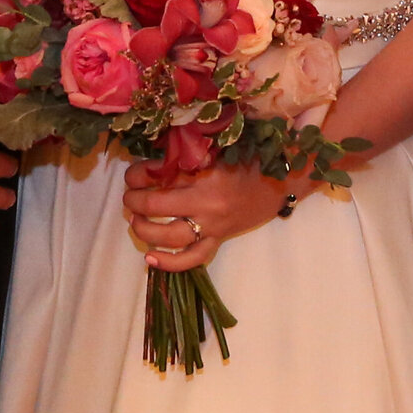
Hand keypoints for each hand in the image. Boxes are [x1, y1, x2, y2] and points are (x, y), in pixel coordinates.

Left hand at [121, 158, 300, 272]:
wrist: (282, 181)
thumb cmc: (248, 159)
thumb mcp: (216, 149)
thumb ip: (186, 153)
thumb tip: (150, 162)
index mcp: (205, 172)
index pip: (159, 174)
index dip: (137, 174)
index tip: (132, 173)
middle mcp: (207, 202)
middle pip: (158, 205)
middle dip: (135, 200)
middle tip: (129, 196)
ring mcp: (213, 225)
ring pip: (170, 236)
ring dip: (144, 229)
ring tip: (135, 221)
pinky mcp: (219, 239)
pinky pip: (193, 258)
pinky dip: (169, 263)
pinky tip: (149, 259)